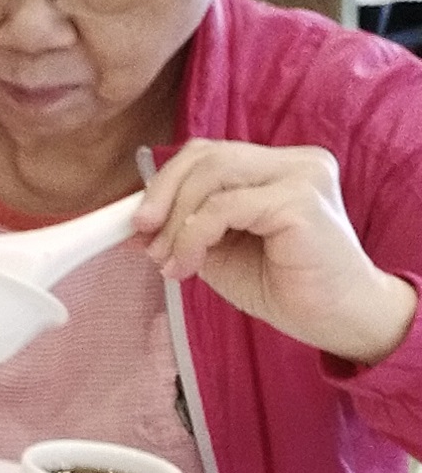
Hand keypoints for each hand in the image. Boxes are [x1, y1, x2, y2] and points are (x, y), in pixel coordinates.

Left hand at [135, 139, 418, 365]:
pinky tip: (188, 266)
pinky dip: (193, 237)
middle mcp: (295, 161)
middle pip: (206, 156)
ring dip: (176, 222)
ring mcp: (301, 176)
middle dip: (162, 198)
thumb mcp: (221, 249)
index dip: (164, 183)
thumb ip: (187, 227)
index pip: (207, 153)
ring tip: (169, 261)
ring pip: (211, 176)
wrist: (336, 319)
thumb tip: (136, 220)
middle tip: (145, 240)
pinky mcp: (301, 201)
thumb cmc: (283, 284)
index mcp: (276, 166)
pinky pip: (224, 207)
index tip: (138, 223)